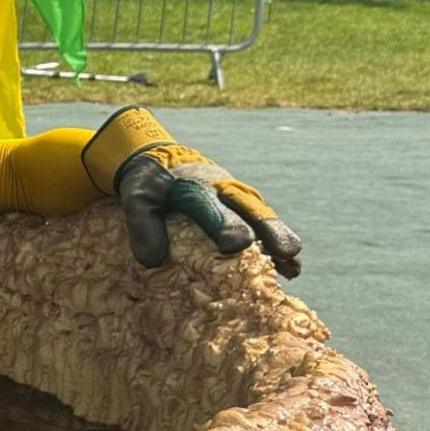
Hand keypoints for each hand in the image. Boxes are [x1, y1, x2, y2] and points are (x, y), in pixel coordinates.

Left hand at [86, 107, 302, 278]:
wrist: (164, 163)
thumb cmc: (150, 186)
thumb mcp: (137, 199)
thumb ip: (143, 225)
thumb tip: (153, 260)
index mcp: (194, 186)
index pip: (210, 206)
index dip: (224, 224)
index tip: (238, 243)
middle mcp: (224, 190)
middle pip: (251, 209)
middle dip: (269, 230)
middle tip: (285, 251)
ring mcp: (239, 198)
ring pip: (263, 218)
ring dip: (279, 239)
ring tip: (292, 265)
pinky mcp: (245, 208)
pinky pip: (264, 226)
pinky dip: (276, 244)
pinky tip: (289, 268)